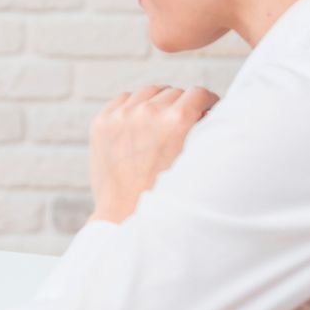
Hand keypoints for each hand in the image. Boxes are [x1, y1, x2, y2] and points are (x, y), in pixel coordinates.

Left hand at [88, 85, 218, 222]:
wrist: (126, 216)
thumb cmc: (167, 194)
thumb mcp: (195, 161)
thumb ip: (203, 130)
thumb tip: (207, 111)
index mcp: (177, 121)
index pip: (198, 94)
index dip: (206, 103)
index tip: (206, 111)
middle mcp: (148, 113)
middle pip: (174, 93)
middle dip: (182, 107)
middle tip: (182, 127)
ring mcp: (122, 116)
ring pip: (149, 93)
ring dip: (157, 104)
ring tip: (160, 125)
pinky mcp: (102, 122)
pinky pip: (124, 99)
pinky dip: (133, 107)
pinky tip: (139, 125)